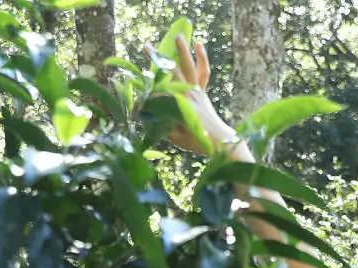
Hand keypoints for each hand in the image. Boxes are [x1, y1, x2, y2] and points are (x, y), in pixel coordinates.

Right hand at [152, 37, 235, 155]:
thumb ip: (161, 123)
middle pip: (171, 71)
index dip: (148, 92)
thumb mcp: (174, 135)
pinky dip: (202, 58)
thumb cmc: (196, 140)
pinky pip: (203, 71)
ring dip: (183, 50)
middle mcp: (188, 92)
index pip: (158, 91)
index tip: (139, 101)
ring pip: (189, 66)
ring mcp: (197, 89)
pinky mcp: (202, 90)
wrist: (219, 140)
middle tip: (145, 47)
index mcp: (179, 104)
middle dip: (157, 59)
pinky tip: (198, 45)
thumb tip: (148, 112)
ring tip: (178, 36)